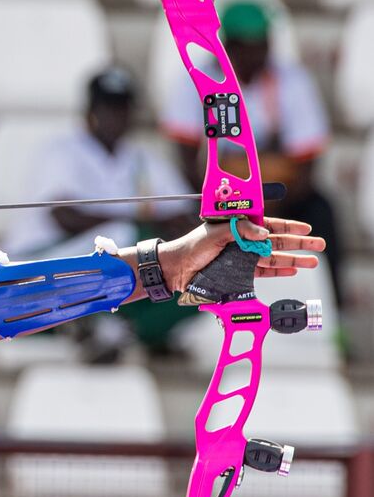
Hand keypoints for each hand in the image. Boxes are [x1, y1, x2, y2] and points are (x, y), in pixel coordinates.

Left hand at [158, 217, 325, 293]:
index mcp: (237, 226)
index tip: (305, 228)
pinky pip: (263, 271)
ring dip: (293, 259)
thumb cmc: (192, 247)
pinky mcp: (238, 272)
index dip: (288, 226)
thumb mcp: (216, 233)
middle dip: (298, 243)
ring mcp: (241, 257)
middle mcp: (242, 240)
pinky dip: (278, 271)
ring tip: (312, 261)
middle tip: (319, 244)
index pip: (268, 224)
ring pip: (272, 257)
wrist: (177, 269)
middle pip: (275, 241)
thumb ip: (241, 230)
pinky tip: (292, 270)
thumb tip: (265, 234)